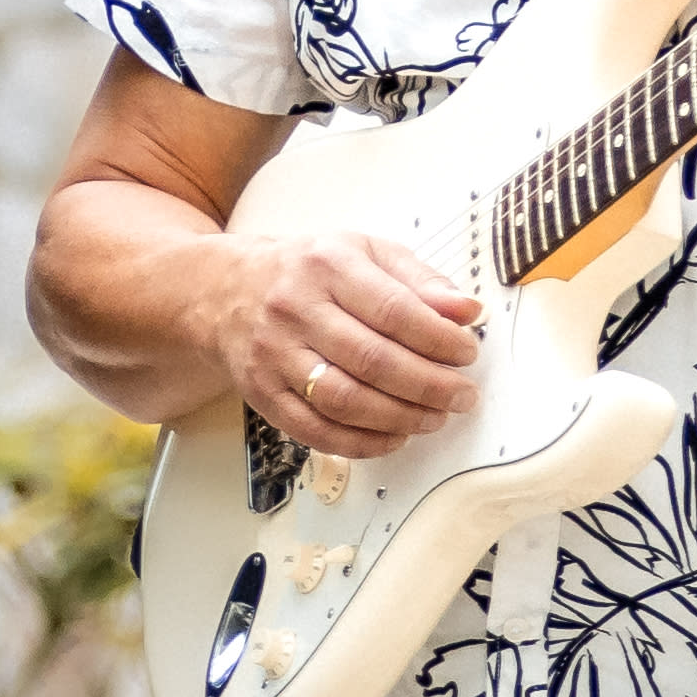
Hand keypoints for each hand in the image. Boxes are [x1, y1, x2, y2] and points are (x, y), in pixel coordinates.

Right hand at [203, 216, 478, 459]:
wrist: (227, 291)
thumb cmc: (309, 272)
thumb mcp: (365, 253)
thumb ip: (420, 280)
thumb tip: (468, 312)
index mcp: (327, 266)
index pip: (393, 310)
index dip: (438, 339)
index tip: (467, 354)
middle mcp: (295, 309)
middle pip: (372, 361)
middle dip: (429, 386)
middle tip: (462, 395)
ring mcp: (273, 355)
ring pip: (344, 400)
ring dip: (399, 418)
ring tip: (433, 418)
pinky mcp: (261, 392)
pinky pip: (314, 430)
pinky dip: (360, 443)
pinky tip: (392, 437)